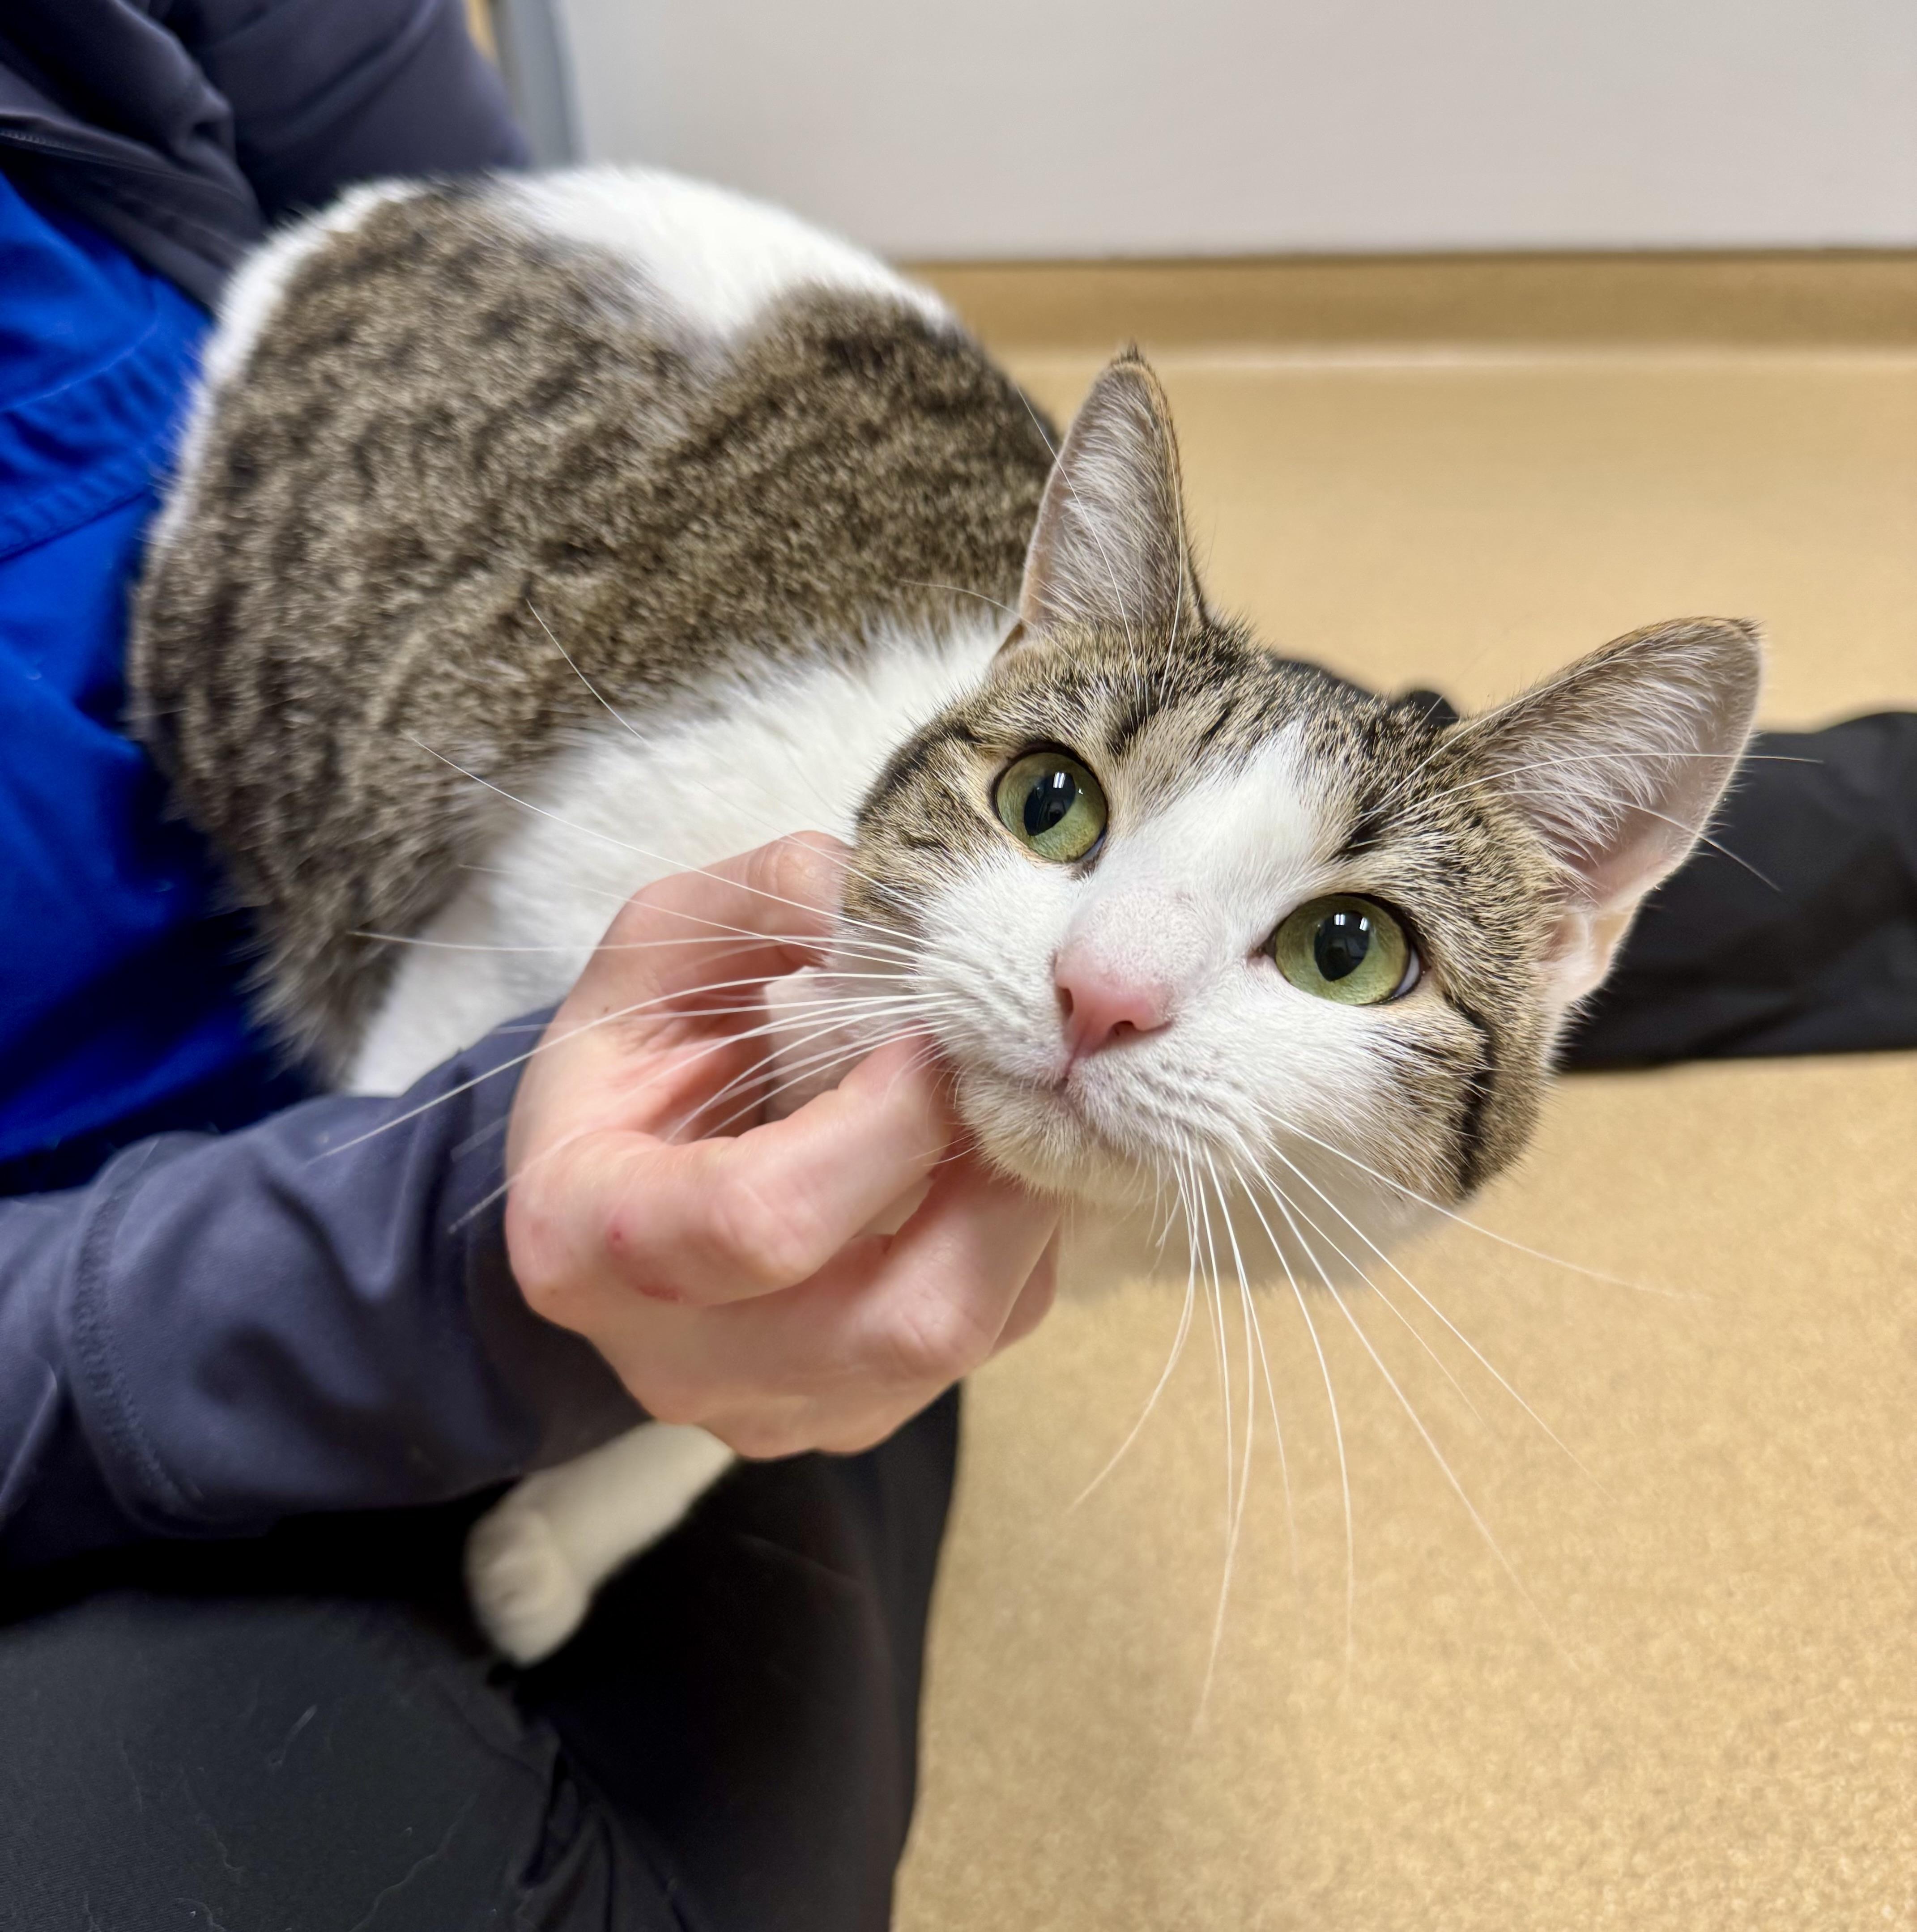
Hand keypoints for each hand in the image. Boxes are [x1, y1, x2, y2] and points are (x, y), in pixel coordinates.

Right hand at [503, 834, 1059, 1456]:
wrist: (610, 1175)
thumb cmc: (634, 1053)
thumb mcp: (664, 946)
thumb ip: (770, 902)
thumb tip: (896, 905)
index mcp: (590, 1240)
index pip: (766, 1219)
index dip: (886, 1122)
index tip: (931, 1034)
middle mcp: (681, 1362)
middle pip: (902, 1317)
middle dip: (995, 1178)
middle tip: (1015, 1068)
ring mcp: (776, 1410)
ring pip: (965, 1338)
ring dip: (1024, 1207)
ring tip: (1006, 1104)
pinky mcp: (852, 1418)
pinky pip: (988, 1341)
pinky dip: (1019, 1244)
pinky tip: (984, 1164)